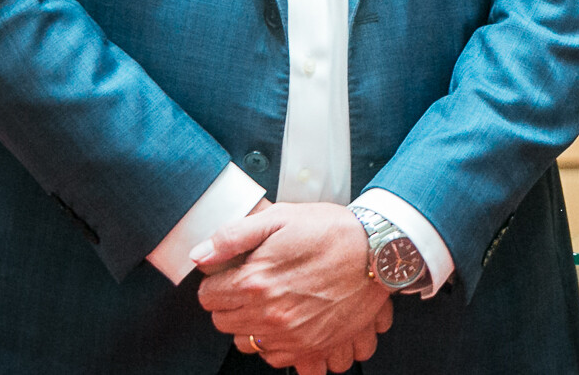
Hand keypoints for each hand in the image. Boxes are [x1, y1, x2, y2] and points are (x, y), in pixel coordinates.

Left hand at [193, 202, 393, 371]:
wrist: (378, 251)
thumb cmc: (332, 231)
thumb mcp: (280, 218)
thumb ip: (233, 236)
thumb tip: (200, 254)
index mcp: (256, 282)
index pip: (208, 297)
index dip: (216, 282)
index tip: (228, 275)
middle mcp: (270, 314)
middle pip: (224, 322)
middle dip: (230, 303)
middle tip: (248, 287)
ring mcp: (292, 335)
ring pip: (248, 344)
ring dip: (251, 326)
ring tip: (268, 304)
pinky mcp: (313, 347)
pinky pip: (278, 360)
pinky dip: (277, 346)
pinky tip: (286, 324)